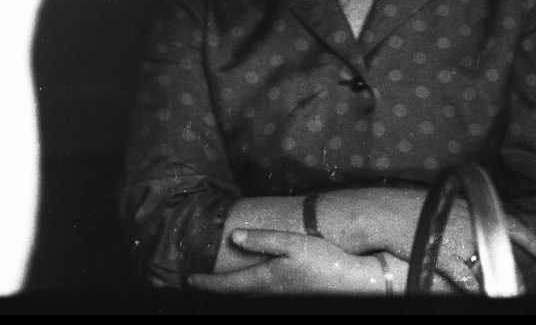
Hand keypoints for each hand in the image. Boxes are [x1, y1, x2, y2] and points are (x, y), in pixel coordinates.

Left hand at [188, 229, 401, 294]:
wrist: (347, 282)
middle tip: (196, 282)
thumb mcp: (292, 244)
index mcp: (264, 280)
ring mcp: (278, 297)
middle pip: (233, 295)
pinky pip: (258, 295)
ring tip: (217, 281)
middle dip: (213, 289)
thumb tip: (234, 238)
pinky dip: (244, 290)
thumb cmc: (322, 260)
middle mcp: (267, 293)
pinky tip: (248, 281)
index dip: (206, 283)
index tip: (188, 279)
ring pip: (245, 296)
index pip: (226, 286)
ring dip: (229, 290)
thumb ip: (263, 240)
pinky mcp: (288, 295)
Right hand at [329, 187, 535, 293]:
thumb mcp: (443, 208)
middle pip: (499, 249)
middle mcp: (467, 221)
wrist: (383, 211)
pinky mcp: (440, 252)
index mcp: (470, 207)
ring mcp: (455, 236)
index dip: (528, 236)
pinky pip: (462, 275)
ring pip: (484, 265)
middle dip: (511, 272)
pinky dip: (470, 286)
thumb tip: (478, 237)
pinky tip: (474, 291)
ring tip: (500, 292)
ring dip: (493, 282)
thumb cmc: (410, 209)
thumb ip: (462, 220)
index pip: (508, 220)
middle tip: (520, 287)